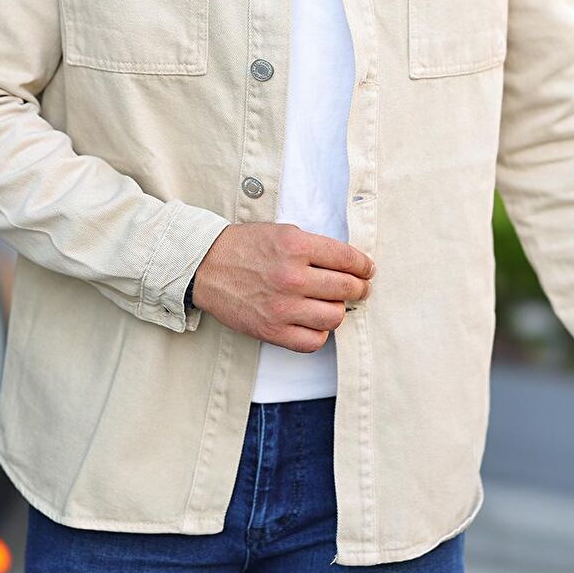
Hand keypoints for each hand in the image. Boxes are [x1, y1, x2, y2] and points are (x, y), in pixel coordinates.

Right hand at [190, 222, 374, 351]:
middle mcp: (291, 276)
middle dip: (359, 288)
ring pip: (334, 316)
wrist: (206, 267)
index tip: (367, 270)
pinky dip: (320, 332)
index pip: (347, 258)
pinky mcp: (271, 330)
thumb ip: (314, 247)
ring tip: (332, 304)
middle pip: (347, 288)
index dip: (364, 266)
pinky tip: (315, 322)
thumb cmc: (245, 247)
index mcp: (296, 245)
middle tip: (358, 288)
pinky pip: (313, 341)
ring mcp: (282, 306)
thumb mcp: (282, 232)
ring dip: (338, 310)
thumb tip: (348, 264)